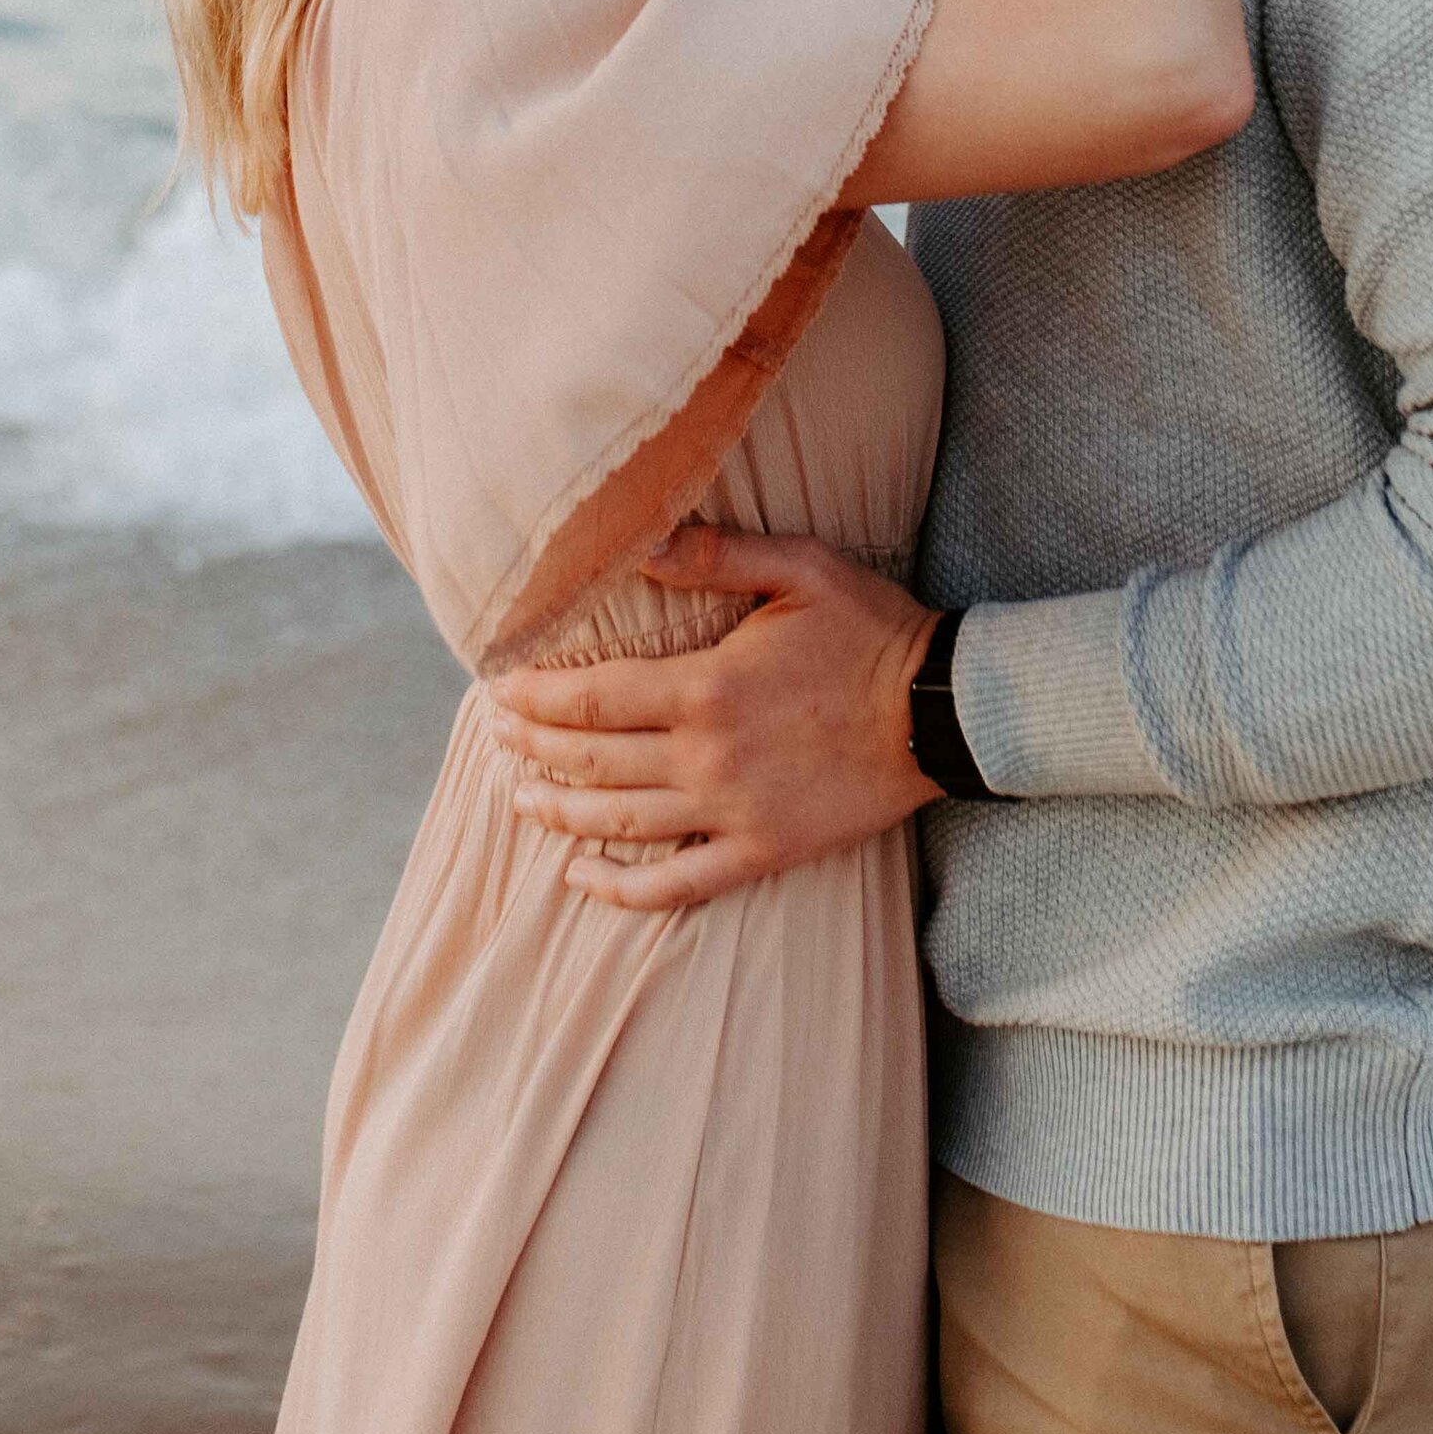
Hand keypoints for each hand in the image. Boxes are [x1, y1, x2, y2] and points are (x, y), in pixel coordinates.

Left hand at [490, 526, 940, 910]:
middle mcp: (707, 758)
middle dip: (532, 746)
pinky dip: (622, 890)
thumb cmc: (870, 630)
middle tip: (493, 733)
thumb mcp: (800, 569)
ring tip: (517, 795)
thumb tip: (638, 543)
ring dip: (559, 813)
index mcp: (707, 688)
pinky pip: (678, 884)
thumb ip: (716, 554)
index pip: (593, 697)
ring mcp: (733, 812)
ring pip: (620, 823)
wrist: (940, 711)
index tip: (498, 689)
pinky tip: (582, 879)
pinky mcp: (762, 851)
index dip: (536, 697)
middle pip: (592, 760)